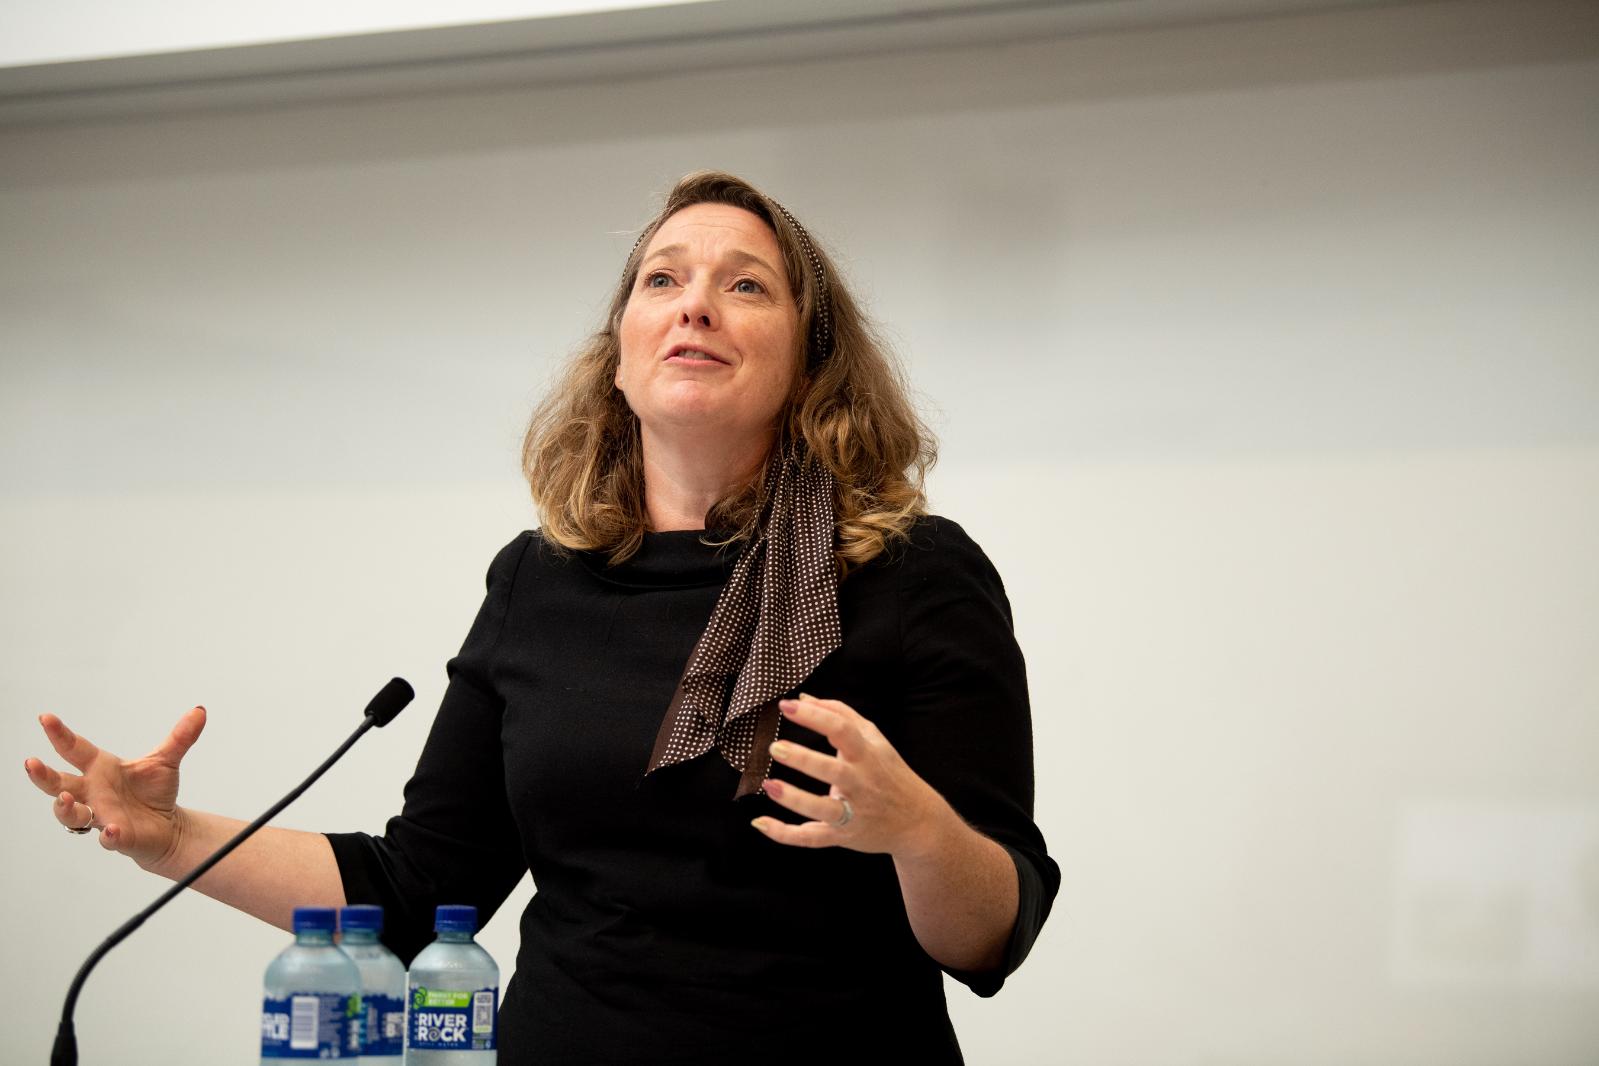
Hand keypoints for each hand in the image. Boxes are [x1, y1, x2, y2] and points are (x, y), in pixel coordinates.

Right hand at [23, 706, 206, 867]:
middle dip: (43, 776)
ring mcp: (101, 815)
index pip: (75, 750)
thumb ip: (180, 737)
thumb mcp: (166, 760)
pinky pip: (107, 837)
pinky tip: (111, 829)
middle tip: (31, 763)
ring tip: (64, 798)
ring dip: (64, 808)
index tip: (45, 718)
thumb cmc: (154, 793)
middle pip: (58, 785)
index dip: (60, 735)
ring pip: (70, 815)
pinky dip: (108, 834)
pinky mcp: (117, 836)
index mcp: (100, 769)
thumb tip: (199, 711)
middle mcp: (93, 793)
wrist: (166, 826)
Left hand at [752, 694, 953, 858]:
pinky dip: (785, 834)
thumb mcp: (874, 740)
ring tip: (769, 785)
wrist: (918, 821)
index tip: (787, 706)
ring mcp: (852, 813)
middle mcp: (861, 784)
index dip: (815, 717)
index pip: (842, 731)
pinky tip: (761, 823)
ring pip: (821, 809)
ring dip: (794, 799)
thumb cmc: (889, 773)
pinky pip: (812, 838)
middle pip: (833, 771)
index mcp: (867, 755)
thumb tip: (804, 698)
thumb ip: (841, 715)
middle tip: (775, 747)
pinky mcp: (842, 836)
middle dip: (804, 759)